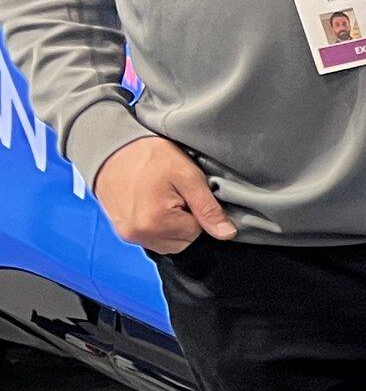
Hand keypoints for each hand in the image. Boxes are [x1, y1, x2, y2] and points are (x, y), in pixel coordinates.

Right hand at [95, 134, 236, 251]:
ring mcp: (128, 234)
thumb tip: (227, 234)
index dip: (197, 211)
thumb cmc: (151, 157)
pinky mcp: (122, 231)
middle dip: (186, 221)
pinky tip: (153, 204)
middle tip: (174, 195)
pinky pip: (152, 238)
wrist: (112, 148)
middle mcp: (138, 234)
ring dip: (172, 225)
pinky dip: (158, 226)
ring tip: (163, 198)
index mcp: (155, 223)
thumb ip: (208, 208)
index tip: (185, 193)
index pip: (197, 232)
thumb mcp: (187, 176)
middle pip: (183, 241)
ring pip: (169, 243)